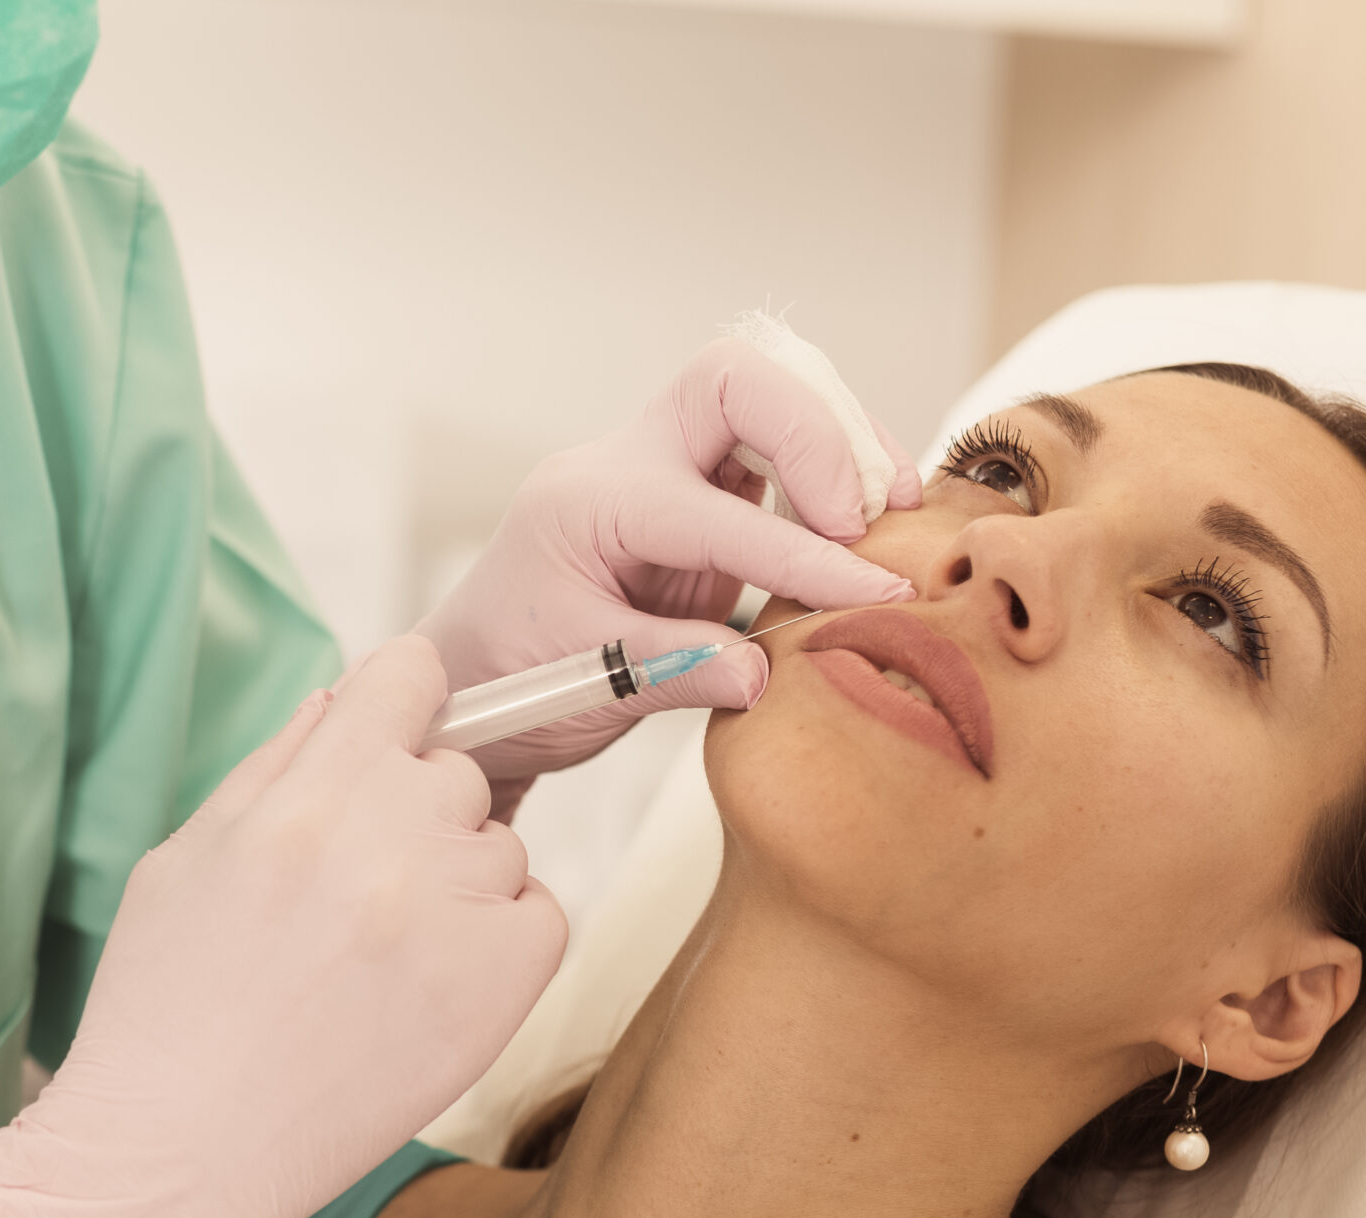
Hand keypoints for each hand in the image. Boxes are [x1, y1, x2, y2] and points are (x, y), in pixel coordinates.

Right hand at [0, 638, 567, 1217]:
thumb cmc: (165, 1010)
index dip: (401, 703)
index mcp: (308, 792)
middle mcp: (389, 835)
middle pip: (456, 771)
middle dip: (414, 816)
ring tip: (377, 960)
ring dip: (455, 884)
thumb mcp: (187, 856)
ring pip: (498, 848)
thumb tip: (341, 700)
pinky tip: (428, 987)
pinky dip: (501, 942)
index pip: (408, 675)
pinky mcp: (500, 985)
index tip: (391, 742)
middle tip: (355, 898)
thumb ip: (274, 766)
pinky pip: (541, 917)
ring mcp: (451, 911)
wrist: (175, 1157)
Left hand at [417, 334, 922, 783]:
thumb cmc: (507, 677)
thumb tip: (762, 671)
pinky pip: (779, 454)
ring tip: (892, 512)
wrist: (473, 682)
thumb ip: (672, 674)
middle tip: (866, 518)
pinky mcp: (704, 498)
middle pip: (733, 380)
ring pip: (768, 398)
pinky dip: (833, 474)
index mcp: (586, 504)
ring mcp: (669, 473)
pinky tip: (868, 525)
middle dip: (816, 432)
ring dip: (839, 442)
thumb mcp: (577, 689)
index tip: (872, 591)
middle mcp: (628, 466)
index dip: (800, 553)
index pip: (713, 512)